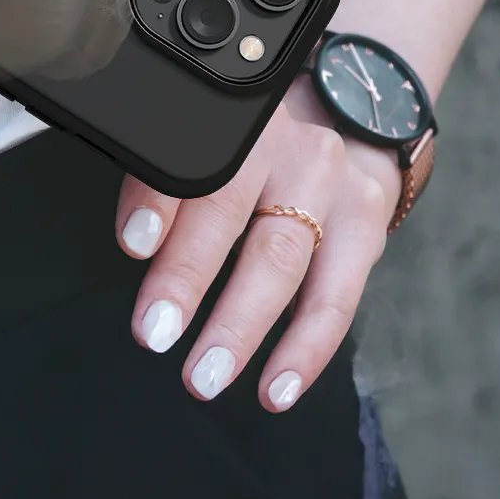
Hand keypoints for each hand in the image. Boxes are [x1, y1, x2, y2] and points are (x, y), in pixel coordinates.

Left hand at [115, 77, 401, 407]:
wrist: (349, 110)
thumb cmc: (253, 137)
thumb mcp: (211, 136)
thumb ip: (168, 176)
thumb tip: (136, 240)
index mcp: (233, 112)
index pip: (189, 155)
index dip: (159, 199)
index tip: (134, 243)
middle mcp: (283, 136)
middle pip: (229, 206)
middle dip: (187, 274)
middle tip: (153, 331)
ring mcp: (330, 178)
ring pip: (281, 257)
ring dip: (240, 324)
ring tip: (204, 374)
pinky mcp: (365, 219)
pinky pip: (336, 296)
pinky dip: (304, 349)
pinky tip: (274, 388)